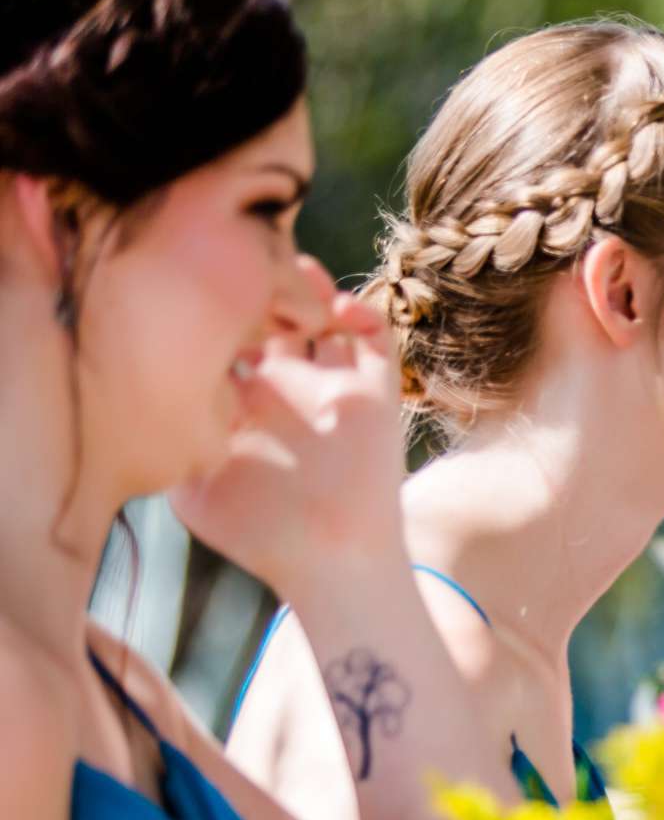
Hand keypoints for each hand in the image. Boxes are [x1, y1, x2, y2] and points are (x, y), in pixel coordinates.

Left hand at [171, 258, 407, 591]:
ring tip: (292, 265)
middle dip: (258, 284)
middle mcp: (287, 387)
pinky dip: (361, 311)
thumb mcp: (190, 488)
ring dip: (310, 285)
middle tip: (241, 259)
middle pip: (272, 314)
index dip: (212, 308)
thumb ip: (166, 440)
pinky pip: (375, 336)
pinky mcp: (375, 392)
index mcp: (242, 402)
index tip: (193, 285)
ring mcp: (332, 386)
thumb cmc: (257, 531)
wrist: (331, 560)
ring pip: (324, 314)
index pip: (224, 337)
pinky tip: (338, 307)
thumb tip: (132, 389)